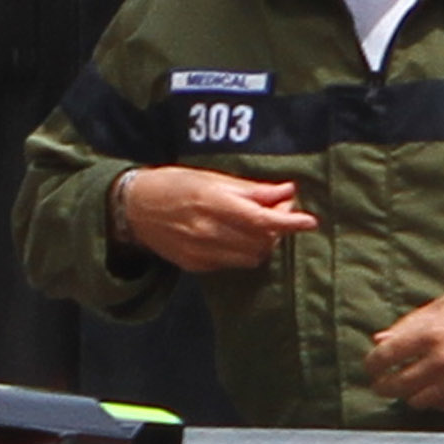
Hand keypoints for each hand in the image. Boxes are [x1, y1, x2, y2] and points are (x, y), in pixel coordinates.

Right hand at [114, 164, 316, 273]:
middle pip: (261, 241)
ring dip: (263, 243)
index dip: (289, 222)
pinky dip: (242, 251)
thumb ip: (251, 189)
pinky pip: (232, 263)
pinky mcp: (196, 266)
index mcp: (214, 203)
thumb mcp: (212, 178)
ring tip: (258, 225)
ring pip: (251, 257)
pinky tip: (234, 236)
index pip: (262, 219)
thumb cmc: (175, 185)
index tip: (309, 221)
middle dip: (277, 229)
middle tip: (279, 212)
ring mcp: (201, 252)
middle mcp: (208, 231)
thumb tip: (287, 191)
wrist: (134, 209)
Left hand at [363, 273, 443, 413]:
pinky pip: (442, 405)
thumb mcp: (443, 305)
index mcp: (429, 331)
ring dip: (408, 396)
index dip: (372, 364)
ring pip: (417, 401)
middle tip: (382, 383)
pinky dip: (432, 400)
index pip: (384, 357)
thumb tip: (380, 340)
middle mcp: (440, 358)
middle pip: (396, 385)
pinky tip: (432, 390)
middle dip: (383, 386)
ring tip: (408, 387)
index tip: (372, 365)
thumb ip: (409, 325)